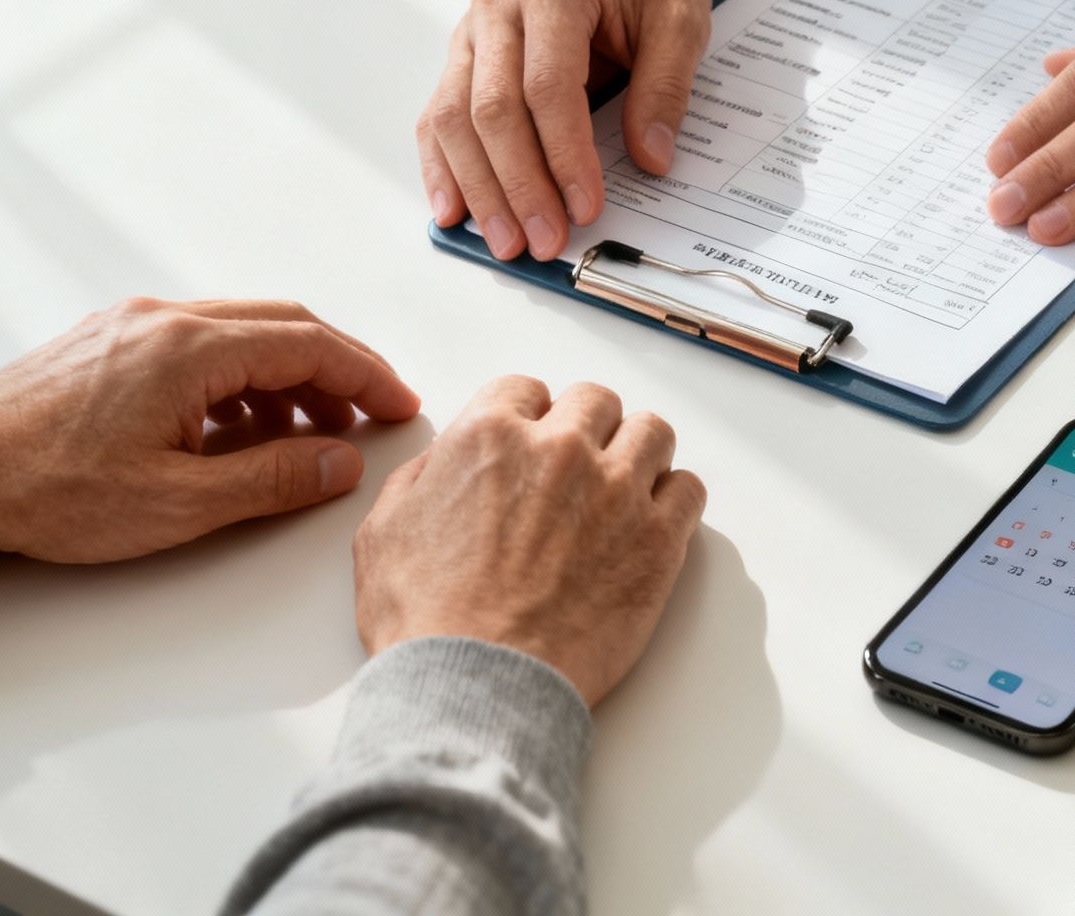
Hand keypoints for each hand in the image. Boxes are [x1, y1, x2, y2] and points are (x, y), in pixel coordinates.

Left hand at [0, 298, 421, 571]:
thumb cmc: (45, 490)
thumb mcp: (177, 504)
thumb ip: (271, 479)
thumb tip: (339, 462)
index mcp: (189, 348)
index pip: (309, 344)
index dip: (367, 375)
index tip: (400, 405)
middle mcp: (164, 319)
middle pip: (282, 325)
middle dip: (335, 370)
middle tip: (368, 416)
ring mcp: (132, 325)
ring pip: (240, 334)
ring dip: (285, 378)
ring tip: (304, 441)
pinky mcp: (107, 343)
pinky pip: (198, 346)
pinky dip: (238, 380)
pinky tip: (236, 433)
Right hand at [351, 377, 705, 704]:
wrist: (478, 684)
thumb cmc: (427, 621)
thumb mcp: (384, 532)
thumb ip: (420, 479)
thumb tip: (445, 462)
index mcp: (490, 437)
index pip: (525, 390)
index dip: (528, 420)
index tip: (533, 445)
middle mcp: (559, 449)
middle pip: (596, 402)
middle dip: (587, 429)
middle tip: (580, 469)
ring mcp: (616, 490)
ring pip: (653, 432)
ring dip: (639, 453)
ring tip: (625, 489)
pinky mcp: (658, 539)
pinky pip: (690, 489)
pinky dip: (675, 499)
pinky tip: (654, 523)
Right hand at [419, 0, 722, 261]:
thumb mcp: (681, 19)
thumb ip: (666, 88)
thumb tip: (650, 159)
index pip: (548, 87)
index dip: (564, 155)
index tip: (586, 206)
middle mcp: (498, 5)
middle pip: (492, 109)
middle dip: (517, 184)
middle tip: (544, 241)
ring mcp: (472, 29)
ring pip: (456, 117)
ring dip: (478, 187)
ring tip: (505, 241)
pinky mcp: (463, 53)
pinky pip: (440, 114)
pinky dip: (443, 166)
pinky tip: (454, 211)